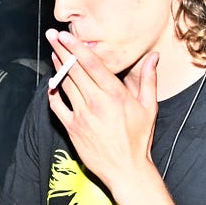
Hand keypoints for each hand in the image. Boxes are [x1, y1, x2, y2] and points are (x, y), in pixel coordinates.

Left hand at [44, 28, 157, 190]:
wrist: (126, 169)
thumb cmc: (139, 138)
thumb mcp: (149, 107)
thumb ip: (148, 79)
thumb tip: (154, 57)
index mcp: (115, 94)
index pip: (91, 64)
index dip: (76, 47)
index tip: (66, 35)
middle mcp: (96, 102)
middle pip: (74, 70)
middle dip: (62, 50)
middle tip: (52, 36)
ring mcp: (82, 115)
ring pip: (65, 84)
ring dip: (58, 67)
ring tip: (54, 53)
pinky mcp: (72, 128)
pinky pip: (57, 106)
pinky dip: (52, 93)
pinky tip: (51, 84)